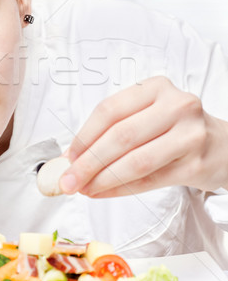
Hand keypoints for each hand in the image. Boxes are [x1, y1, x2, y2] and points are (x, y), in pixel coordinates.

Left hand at [59, 76, 227, 196]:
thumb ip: (113, 128)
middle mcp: (176, 106)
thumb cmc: (176, 128)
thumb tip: (73, 156)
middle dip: (89, 162)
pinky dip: (121, 189)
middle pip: (120, 136)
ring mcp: (189, 135)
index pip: (110, 110)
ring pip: (135, 161)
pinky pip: (149, 180)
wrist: (223, 146)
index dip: (84, 135)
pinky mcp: (196, 164)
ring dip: (103, 179)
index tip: (69, 156)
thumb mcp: (148, 114)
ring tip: (84, 188)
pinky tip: (104, 192)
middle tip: (69, 179)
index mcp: (156, 87)